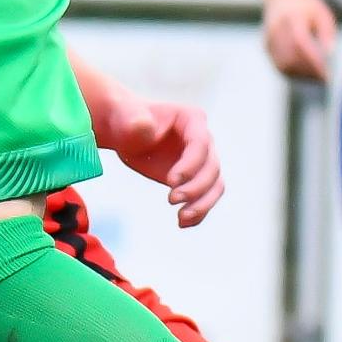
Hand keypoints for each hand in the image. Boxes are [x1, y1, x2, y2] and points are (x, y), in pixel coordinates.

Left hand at [93, 83, 224, 227]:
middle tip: (171, 200)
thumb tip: (143, 125)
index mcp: (192, 119)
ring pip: (215, 185)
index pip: (200, 144)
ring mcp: (202, 160)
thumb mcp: (126, 118)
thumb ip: (135, 122)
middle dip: (196, 187)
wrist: (126, 133)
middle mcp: (204, 140)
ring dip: (202, 204)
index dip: (190, 165)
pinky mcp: (196, 178)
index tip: (170, 181)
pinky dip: (199, 213)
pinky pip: (206, 198)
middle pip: (212, 168)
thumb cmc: (127, 120)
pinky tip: (182, 223)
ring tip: (181, 217)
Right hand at [263, 0, 336, 81]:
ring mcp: (269, 38)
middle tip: (324, 78)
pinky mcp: (266, 46)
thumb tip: (329, 55)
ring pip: (283, 65)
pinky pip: (279, 65)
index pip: (300, 42)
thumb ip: (327, 33)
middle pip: (290, 57)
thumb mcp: (322, 14)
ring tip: (316, 77)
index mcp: (292, 16)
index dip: (312, 60)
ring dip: (300, 75)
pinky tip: (306, 73)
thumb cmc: (306, 6)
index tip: (326, 72)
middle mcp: (276, 28)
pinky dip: (293, 73)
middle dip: (307, 71)